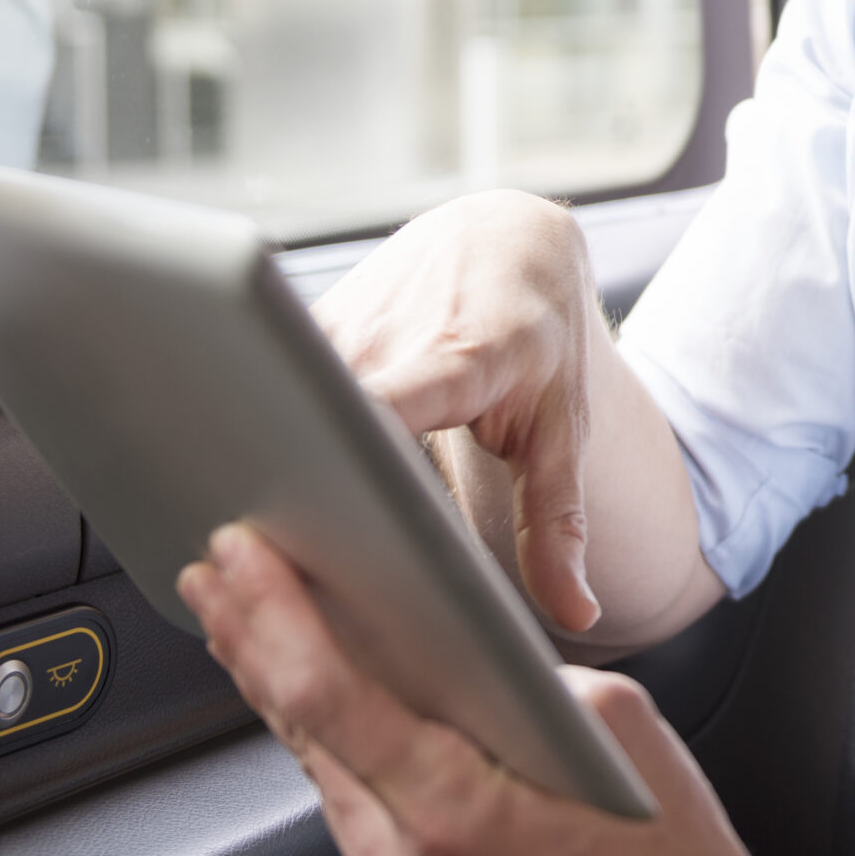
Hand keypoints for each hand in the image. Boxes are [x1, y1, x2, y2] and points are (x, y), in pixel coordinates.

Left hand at [179, 525, 795, 855]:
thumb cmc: (667, 852)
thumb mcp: (614, 719)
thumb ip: (523, 676)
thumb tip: (459, 645)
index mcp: (453, 811)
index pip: (328, 696)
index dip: (271, 617)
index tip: (240, 557)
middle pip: (300, 733)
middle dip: (251, 641)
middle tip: (214, 572)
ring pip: (319, 774)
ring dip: (281, 694)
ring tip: (243, 626)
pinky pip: (353, 817)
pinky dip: (334, 755)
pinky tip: (317, 709)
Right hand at [314, 192, 604, 630]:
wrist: (504, 239)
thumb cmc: (539, 336)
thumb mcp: (561, 428)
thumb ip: (558, 523)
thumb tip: (575, 616)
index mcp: (454, 358)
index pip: (380, 408)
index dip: (346, 461)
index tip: (322, 522)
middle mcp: (382, 336)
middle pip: (316, 425)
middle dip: (303, 494)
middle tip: (299, 575)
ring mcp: (334, 324)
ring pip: (286, 409)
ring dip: (285, 466)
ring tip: (289, 534)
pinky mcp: (303, 327)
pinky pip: (279, 393)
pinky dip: (282, 436)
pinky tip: (291, 476)